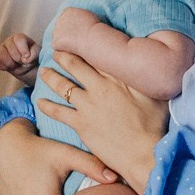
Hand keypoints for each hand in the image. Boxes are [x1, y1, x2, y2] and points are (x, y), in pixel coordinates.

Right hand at [0, 33, 38, 78]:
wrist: (27, 68)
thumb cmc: (32, 58)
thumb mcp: (37, 54)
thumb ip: (34, 54)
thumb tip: (25, 58)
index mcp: (20, 37)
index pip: (18, 39)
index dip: (23, 49)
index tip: (27, 56)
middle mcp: (9, 41)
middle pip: (10, 47)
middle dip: (17, 58)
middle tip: (22, 62)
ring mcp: (1, 49)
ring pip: (2, 54)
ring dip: (10, 63)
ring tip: (16, 65)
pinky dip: (3, 66)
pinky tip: (10, 68)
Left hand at [37, 49, 168, 194]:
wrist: (144, 152)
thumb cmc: (153, 125)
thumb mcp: (154, 93)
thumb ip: (143, 78)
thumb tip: (145, 65)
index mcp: (117, 77)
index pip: (96, 56)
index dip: (85, 48)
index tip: (78, 42)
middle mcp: (99, 87)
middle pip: (74, 66)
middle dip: (63, 57)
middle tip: (56, 52)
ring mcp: (87, 105)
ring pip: (62, 85)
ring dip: (51, 77)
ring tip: (44, 72)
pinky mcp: (80, 124)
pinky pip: (57, 112)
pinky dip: (47, 106)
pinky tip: (39, 102)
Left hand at [52, 6, 99, 47]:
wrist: (92, 38)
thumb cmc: (94, 28)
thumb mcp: (88, 15)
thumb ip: (79, 16)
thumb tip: (78, 22)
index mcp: (68, 11)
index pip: (64, 16)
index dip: (70, 24)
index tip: (76, 30)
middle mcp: (60, 19)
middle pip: (59, 26)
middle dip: (65, 32)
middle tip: (75, 39)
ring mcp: (56, 31)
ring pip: (57, 36)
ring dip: (63, 40)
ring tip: (75, 44)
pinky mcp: (55, 42)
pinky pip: (57, 46)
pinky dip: (63, 49)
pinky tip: (71, 50)